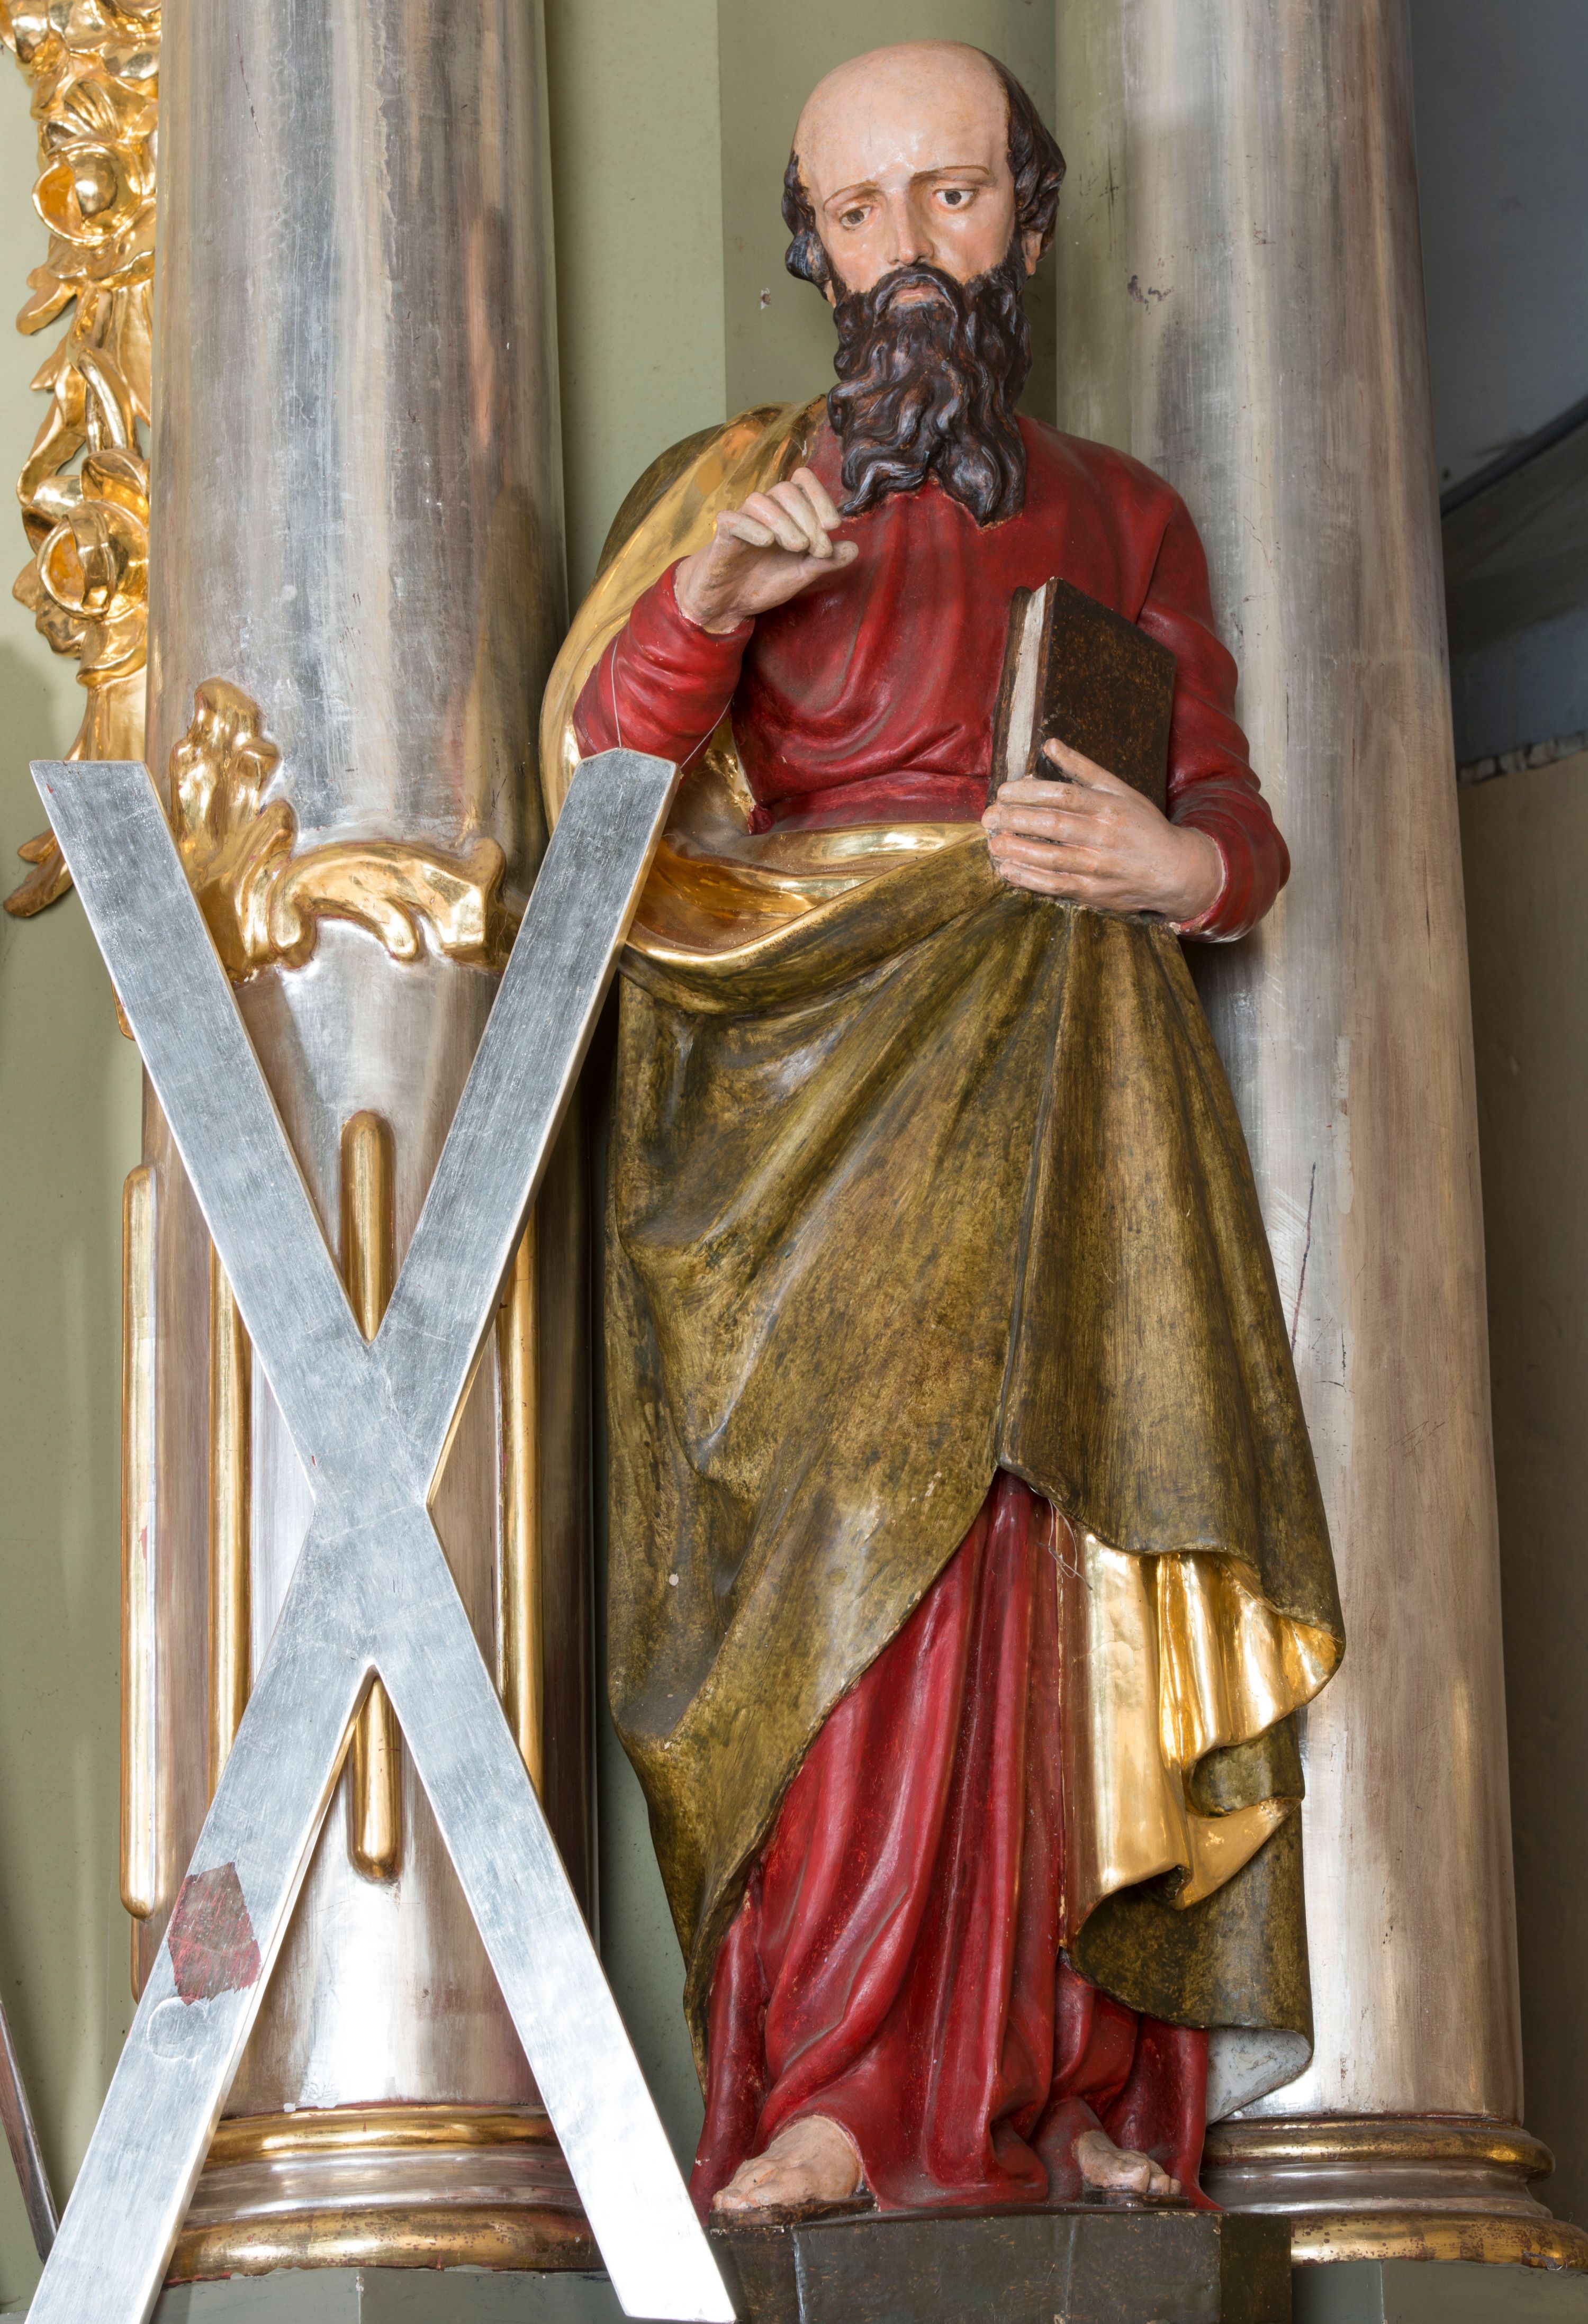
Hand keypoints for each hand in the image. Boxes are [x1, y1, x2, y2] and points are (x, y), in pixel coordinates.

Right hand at [674, 466, 857, 632]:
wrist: (729, 603)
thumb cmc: (764, 582)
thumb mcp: (802, 574)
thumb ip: (826, 561)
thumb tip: (855, 549)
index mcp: (785, 513)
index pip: (802, 482)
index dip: (820, 497)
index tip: (834, 525)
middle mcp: (764, 511)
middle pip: (786, 490)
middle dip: (808, 517)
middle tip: (817, 548)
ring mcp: (743, 521)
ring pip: (760, 500)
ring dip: (784, 521)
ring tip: (797, 548)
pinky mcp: (722, 536)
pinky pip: (733, 519)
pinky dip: (751, 527)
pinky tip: (766, 542)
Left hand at [982, 738, 1222, 923]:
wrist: (1175, 870)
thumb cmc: (1143, 826)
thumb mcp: (1120, 790)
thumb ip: (1083, 768)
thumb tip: (1049, 744)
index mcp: (1109, 806)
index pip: (1063, 795)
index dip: (1029, 792)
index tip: (1004, 792)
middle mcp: (1103, 835)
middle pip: (1053, 825)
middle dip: (1016, 819)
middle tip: (989, 817)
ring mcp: (1098, 866)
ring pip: (1051, 857)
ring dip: (1018, 850)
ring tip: (992, 843)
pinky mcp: (1093, 891)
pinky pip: (1056, 885)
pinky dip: (1029, 879)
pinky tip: (1008, 870)